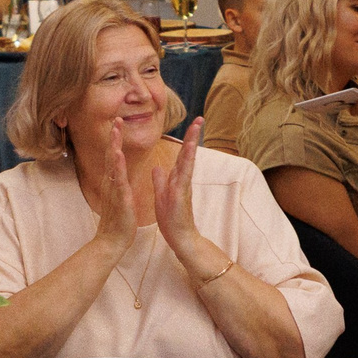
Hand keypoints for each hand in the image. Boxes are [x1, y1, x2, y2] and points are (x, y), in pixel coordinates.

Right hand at [79, 121, 139, 253]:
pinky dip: (118, 166)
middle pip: (111, 155)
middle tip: (116, 118)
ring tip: (116, 130)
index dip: (116, 141)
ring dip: (114, 146)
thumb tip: (119, 177)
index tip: (118, 125)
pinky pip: (118, 180)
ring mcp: (114, 190)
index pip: (114, 158)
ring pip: (113, 164)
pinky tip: (118, 155)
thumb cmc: (118, 223)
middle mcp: (111, 184)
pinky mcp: (119, 199)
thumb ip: (118, 187)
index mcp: (114, 183)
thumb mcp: (119, 200)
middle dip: (114, 137)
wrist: (111, 242)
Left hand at [153, 124, 205, 252]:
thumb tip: (157, 167)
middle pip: (189, 154)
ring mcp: (184, 187)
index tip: (191, 125)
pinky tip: (188, 153)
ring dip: (192, 145)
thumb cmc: (172, 220)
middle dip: (193, 136)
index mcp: (177, 179)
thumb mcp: (162, 196)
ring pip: (188, 161)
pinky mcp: (181, 196)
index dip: (185, 140)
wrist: (180, 239)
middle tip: (200, 118)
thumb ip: (160, 181)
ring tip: (196, 129)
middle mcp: (183, 180)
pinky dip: (185, 164)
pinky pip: (183, 177)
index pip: (181, 156)